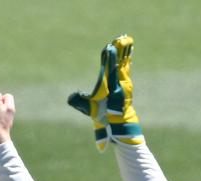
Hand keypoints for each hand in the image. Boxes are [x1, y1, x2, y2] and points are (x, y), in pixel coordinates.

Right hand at [66, 35, 142, 150]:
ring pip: (124, 62)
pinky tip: (129, 50)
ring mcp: (124, 81)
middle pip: (119, 62)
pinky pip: (126, 66)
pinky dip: (127, 57)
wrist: (117, 122)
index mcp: (110, 87)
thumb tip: (71, 97)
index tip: (110, 47)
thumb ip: (79, 102)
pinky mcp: (126, 82)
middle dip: (119, 50)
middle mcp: (120, 82)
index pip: (110, 69)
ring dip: (124, 50)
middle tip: (120, 37)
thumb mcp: (88, 109)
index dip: (110, 58)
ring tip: (126, 38)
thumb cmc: (101, 114)